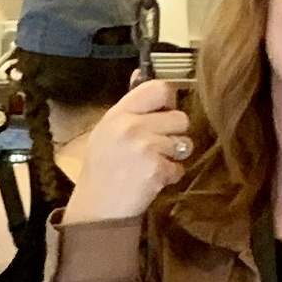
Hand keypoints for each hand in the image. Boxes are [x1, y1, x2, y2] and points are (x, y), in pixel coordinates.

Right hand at [69, 77, 195, 223]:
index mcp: (119, 113)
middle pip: (180, 117)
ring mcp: (145, 148)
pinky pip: (180, 167)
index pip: (159, 88)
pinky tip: (153, 179)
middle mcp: (132, 127)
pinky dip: (171, 175)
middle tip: (158, 146)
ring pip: (184, 143)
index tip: (164, 112)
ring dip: (174, 155)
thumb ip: (128, 105)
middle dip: (175, 133)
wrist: (97, 209)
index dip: (169, 100)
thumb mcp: (106, 130)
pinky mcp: (156, 170)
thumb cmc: (102, 168)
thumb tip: (141, 73)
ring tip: (154, 163)